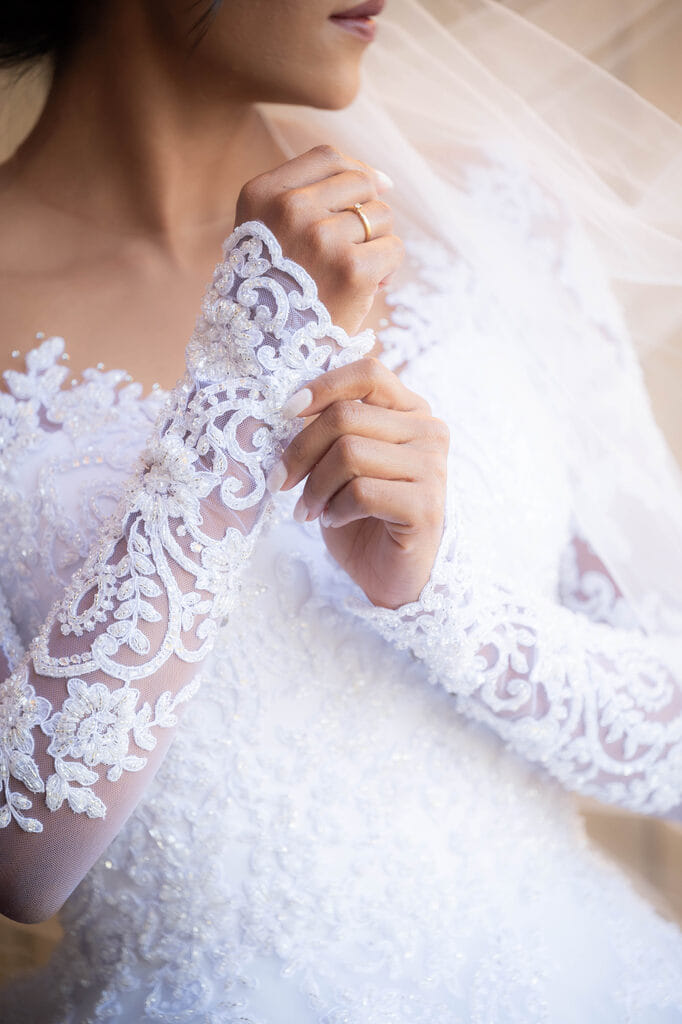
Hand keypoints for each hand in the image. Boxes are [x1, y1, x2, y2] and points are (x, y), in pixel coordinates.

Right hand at [234, 144, 402, 335]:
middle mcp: (289, 209)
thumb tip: (382, 181)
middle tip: (357, 247)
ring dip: (379, 242)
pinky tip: (369, 288)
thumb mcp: (265, 236)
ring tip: (358, 272)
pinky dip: (388, 269)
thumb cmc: (271, 296)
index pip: (327, 158)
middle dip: (368, 212)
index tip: (376, 188)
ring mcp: (321, 238)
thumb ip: (305, 199)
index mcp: (262, 195)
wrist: (262, 355)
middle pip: (359, 182)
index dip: (358, 170)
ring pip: (381, 216)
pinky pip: (394, 249)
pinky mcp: (352, 269)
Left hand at [267, 356, 449, 609]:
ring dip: (314, 486)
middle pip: (346, 416)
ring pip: (349, 453)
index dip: (322, 386)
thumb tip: (290, 406)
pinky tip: (334, 520)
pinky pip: (361, 492)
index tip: (286, 412)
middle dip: (300, 451)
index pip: (367, 374)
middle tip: (280, 482)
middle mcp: (428, 432)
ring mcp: (432, 468)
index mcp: (410, 411)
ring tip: (308, 509)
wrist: (391, 575)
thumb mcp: (341, 462)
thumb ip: (330, 428)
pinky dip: (335, 508)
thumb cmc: (362, 515)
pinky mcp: (426, 506)